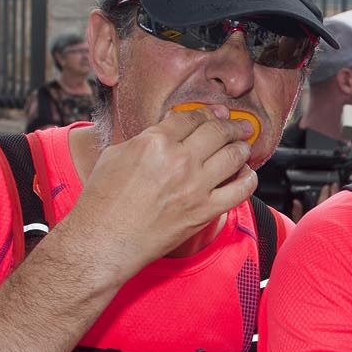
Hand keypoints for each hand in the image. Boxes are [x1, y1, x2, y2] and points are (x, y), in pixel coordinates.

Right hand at [59, 107, 256, 286]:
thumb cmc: (102, 199)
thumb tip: (166, 131)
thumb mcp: (116, 155)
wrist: (105, 240)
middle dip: (233, 126)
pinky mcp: (205, 211)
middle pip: (218, 132)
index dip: (208, 112)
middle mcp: (180, 160)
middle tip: (240, 126)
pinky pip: (240, 190)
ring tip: (244, 147)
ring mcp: (196, 186)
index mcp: (155, 141)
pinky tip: (247, 175)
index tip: (217, 113)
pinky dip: (249, 179)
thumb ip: (145, 139)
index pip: (191, 117)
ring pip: (233, 156)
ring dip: (242, 148)